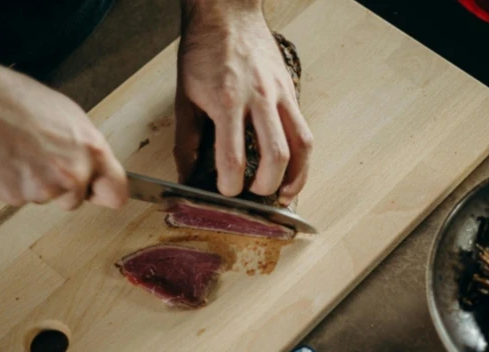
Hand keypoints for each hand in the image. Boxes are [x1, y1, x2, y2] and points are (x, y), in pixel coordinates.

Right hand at [0, 61, 127, 209]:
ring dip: (33, 182)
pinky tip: (4, 158)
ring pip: (44, 197)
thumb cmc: (18, 101)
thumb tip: (94, 167)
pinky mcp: (15, 197)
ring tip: (20, 151)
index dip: (107, 193)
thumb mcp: (69, 116)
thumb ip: (86, 149)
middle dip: (62, 187)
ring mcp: (43, 189)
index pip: (117, 193)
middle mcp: (72, 174)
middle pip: (75, 199)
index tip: (101, 192)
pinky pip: (18, 197)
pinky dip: (11, 183)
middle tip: (43, 158)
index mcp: (91, 151)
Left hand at [175, 0, 312, 204]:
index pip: (234, 157)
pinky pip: (304, 130)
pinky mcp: (290, 91)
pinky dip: (302, 156)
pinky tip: (293, 169)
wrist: (227, 14)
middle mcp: (258, 99)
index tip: (226, 192)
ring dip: (295, 176)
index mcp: (226, 102)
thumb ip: (185, 141)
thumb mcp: (184, 97)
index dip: (230, 185)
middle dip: (266, 186)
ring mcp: (279, 94)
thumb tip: (186, 175)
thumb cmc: (203, 51)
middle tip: (253, 195)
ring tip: (284, 194)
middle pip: (276, 155)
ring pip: (300, 145)